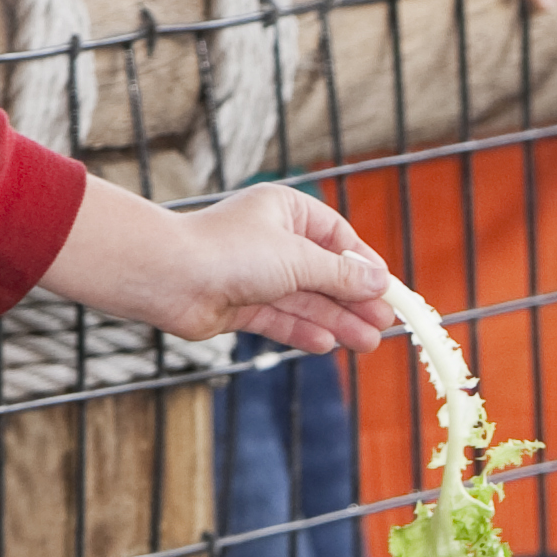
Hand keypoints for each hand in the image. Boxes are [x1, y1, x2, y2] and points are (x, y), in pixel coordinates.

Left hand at [35, 178, 400, 355]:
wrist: (166, 276)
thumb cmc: (230, 252)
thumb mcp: (299, 259)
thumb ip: (342, 275)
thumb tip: (380, 283)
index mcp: (287, 212)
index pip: (338, 238)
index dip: (365, 266)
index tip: (390, 290)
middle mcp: (272, 240)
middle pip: (325, 274)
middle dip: (354, 300)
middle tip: (384, 325)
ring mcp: (255, 274)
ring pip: (305, 300)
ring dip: (336, 321)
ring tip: (367, 343)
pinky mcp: (239, 305)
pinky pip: (280, 319)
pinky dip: (303, 331)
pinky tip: (327, 344)